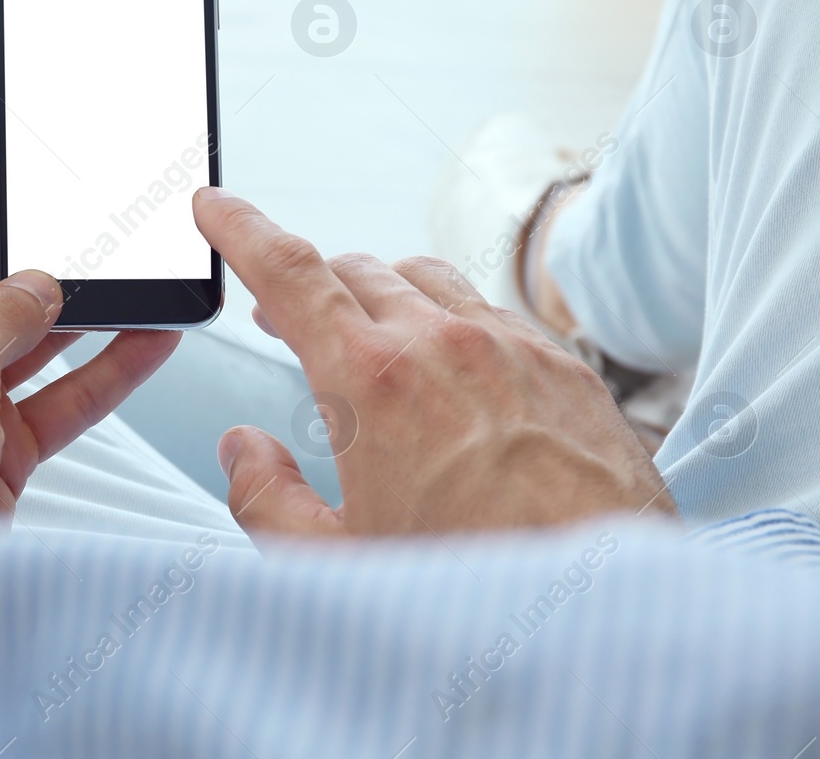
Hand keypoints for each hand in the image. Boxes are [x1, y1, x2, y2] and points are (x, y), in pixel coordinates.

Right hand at [192, 188, 673, 546]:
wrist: (606, 614)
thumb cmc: (471, 590)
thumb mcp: (332, 564)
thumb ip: (266, 498)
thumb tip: (244, 450)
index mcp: (371, 379)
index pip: (287, 271)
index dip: (239, 228)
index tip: (213, 205)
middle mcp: (443, 342)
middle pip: (353, 269)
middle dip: (306, 283)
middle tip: (280, 318)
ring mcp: (512, 346)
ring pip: (427, 278)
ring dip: (381, 294)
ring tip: (364, 338)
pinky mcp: (565, 368)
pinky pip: (493, 312)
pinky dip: (452, 322)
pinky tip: (450, 374)